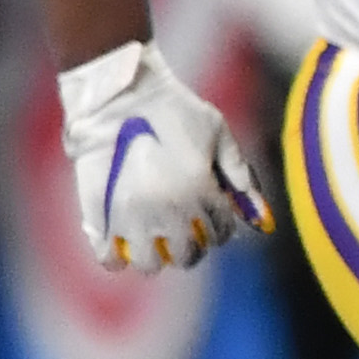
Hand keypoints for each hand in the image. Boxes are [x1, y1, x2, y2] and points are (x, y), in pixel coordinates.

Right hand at [57, 40, 263, 272]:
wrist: (121, 94)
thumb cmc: (175, 109)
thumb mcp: (219, 134)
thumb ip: (239, 173)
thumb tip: (260, 215)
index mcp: (201, 190)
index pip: (220, 232)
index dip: (221, 230)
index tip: (213, 223)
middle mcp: (168, 208)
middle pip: (188, 255)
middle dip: (193, 248)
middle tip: (187, 235)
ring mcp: (131, 214)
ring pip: (150, 264)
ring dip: (158, 258)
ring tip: (157, 244)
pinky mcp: (98, 212)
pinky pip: (108, 257)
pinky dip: (118, 259)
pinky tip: (125, 249)